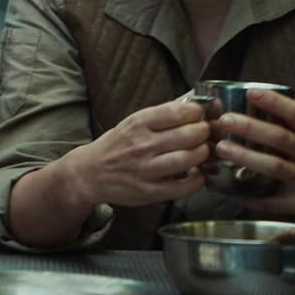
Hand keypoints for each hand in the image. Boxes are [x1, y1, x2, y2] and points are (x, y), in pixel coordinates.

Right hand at [61, 99, 212, 208]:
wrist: (89, 174)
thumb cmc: (116, 145)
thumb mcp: (133, 122)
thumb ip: (161, 115)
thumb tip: (192, 102)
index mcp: (138, 123)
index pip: (177, 112)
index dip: (196, 112)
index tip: (199, 114)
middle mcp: (142, 145)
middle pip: (188, 135)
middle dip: (203, 132)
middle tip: (205, 133)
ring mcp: (145, 170)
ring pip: (186, 159)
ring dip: (202, 154)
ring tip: (202, 152)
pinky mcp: (149, 192)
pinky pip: (182, 187)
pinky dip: (197, 181)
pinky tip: (198, 175)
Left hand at [213, 89, 294, 217]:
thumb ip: (285, 126)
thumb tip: (246, 108)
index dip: (273, 102)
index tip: (250, 93)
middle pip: (280, 137)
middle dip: (251, 127)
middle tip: (225, 121)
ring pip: (275, 165)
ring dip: (247, 156)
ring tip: (222, 148)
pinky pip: (274, 200)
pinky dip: (253, 196)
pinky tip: (234, 192)